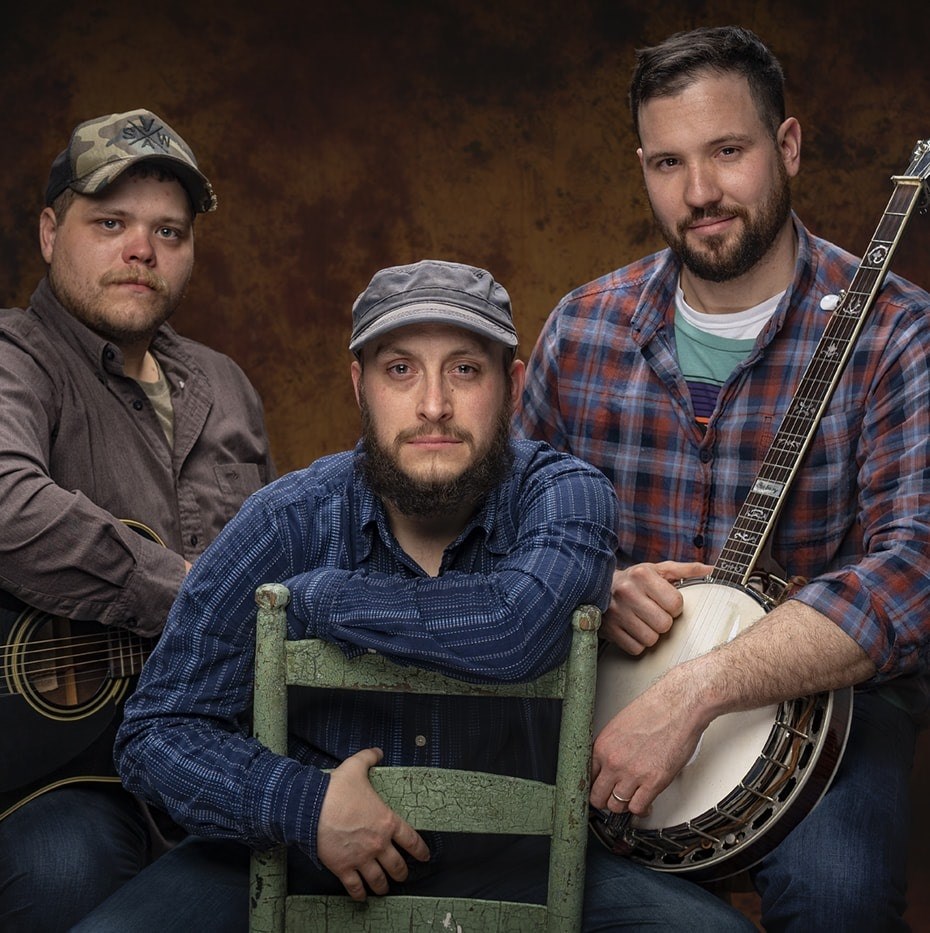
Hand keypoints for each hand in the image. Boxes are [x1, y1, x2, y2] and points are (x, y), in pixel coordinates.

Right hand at [317, 747, 429, 900]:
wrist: (311, 807)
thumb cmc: (336, 789)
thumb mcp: (356, 766)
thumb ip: (369, 758)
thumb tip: (377, 752)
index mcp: (387, 821)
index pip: (412, 840)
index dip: (421, 851)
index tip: (425, 857)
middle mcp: (378, 844)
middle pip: (397, 866)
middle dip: (402, 873)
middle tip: (403, 875)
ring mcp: (362, 858)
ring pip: (379, 880)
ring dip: (383, 886)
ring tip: (385, 888)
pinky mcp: (343, 868)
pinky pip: (355, 887)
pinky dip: (360, 894)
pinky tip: (362, 896)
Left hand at [590, 672, 704, 816]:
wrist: (677, 707)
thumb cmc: (654, 709)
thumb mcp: (619, 726)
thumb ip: (611, 747)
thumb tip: (610, 762)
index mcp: (602, 746)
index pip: (586, 777)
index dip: (593, 786)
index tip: (598, 789)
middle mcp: (614, 762)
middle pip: (597, 796)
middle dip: (604, 800)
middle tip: (611, 800)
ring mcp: (633, 773)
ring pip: (616, 806)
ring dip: (623, 806)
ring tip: (630, 801)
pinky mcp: (654, 782)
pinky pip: (638, 808)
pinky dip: (641, 810)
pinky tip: (645, 804)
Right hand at [602, 561, 711, 653]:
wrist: (597, 587)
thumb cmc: (635, 580)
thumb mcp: (658, 570)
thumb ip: (685, 570)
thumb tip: (712, 569)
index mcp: (642, 574)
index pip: (675, 604)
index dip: (674, 607)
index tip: (665, 602)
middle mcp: (627, 591)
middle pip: (664, 624)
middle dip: (663, 621)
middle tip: (653, 613)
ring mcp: (616, 612)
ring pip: (650, 639)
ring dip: (651, 633)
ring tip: (642, 621)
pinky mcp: (608, 629)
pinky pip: (636, 648)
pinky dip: (637, 643)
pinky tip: (632, 630)